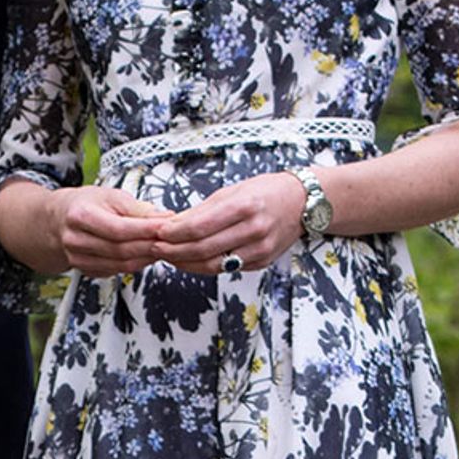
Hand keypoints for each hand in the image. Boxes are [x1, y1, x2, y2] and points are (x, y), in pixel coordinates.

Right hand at [49, 185, 171, 276]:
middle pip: (121, 250)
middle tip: (170, 239)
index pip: (119, 228)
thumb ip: (137, 208)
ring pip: (121, 265)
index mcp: (80, 216)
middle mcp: (76, 240)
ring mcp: (78, 259)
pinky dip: (135, 265)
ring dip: (145, 258)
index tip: (167, 226)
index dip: (146, 229)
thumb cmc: (84, 204)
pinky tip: (144, 255)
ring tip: (160, 247)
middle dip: (150, 245)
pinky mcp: (85, 270)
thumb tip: (165, 217)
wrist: (57, 220)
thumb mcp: (109, 195)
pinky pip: (116, 271)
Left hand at [147, 171, 306, 273]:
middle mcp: (254, 230)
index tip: (157, 232)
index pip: (200, 226)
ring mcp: (260, 249)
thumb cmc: (265, 191)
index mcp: (244, 207)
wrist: (303, 202)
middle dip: (174, 251)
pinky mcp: (262, 262)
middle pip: (203, 249)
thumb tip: (172, 223)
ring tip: (168, 256)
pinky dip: (205, 265)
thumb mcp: (232, 191)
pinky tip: (190, 260)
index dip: (174, 233)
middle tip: (155, 248)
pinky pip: (227, 267)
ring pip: (214, 264)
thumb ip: (203, 210)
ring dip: (186, 263)